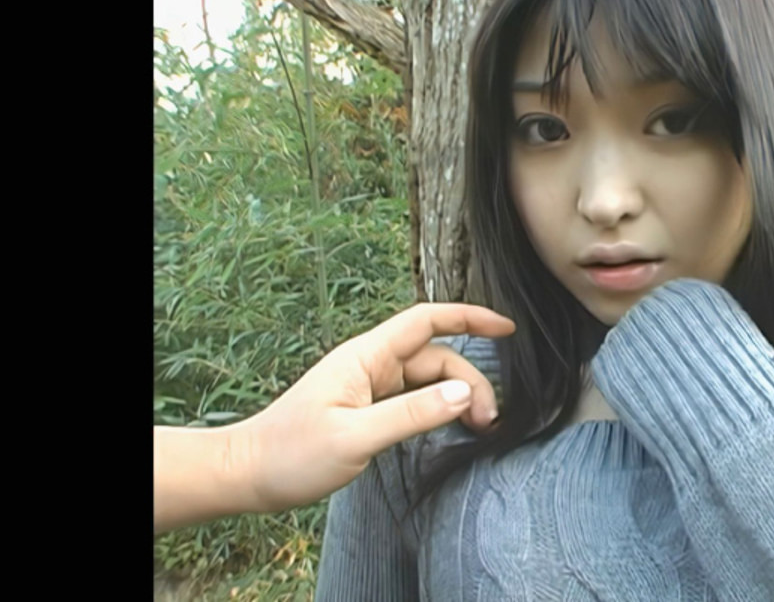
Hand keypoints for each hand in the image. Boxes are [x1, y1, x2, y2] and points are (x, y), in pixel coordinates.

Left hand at [232, 302, 513, 513]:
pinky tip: (450, 429)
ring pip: (428, 381)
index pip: (426, 322)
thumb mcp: (355, 438)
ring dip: (456, 399)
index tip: (507, 328)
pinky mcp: (366, 409)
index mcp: (365, 358)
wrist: (246, 475)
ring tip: (477, 430)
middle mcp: (370, 365)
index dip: (469, 318)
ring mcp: (368, 387)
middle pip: (436, 358)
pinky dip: (438, 409)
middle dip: (470, 382)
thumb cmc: (290, 455)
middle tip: (489, 423)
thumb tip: (463, 396)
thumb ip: (411, 414)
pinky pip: (413, 399)